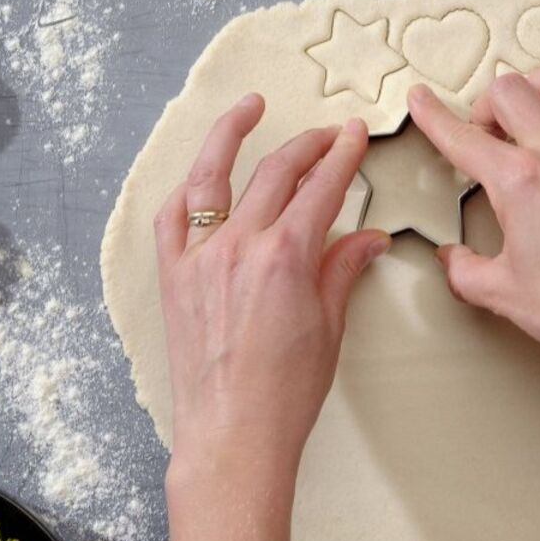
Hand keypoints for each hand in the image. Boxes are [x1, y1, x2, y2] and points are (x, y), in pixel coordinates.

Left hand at [154, 94, 389, 490]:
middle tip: (328, 132)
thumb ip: (342, 269)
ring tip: (249, 107)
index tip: (354, 135)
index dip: (343, 155)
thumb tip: (367, 238)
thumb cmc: (286, 392)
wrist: (232, 434)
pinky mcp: (173, 278)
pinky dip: (187, 192)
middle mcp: (239, 246)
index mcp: (286, 255)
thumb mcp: (330, 326)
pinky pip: (172, 218)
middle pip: (276, 171)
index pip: (322, 186)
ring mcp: (199, 258)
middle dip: (308, 143)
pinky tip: (201, 176)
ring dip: (231, 134)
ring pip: (213, 177)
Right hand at [407, 64, 539, 395]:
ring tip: (537, 105)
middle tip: (485, 131)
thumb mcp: (501, 293)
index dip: (432, 115)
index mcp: (519, 181)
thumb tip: (451, 258)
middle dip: (486, 104)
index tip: (421, 100)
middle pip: (511, 90)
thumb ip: (464, 270)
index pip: (461, 136)